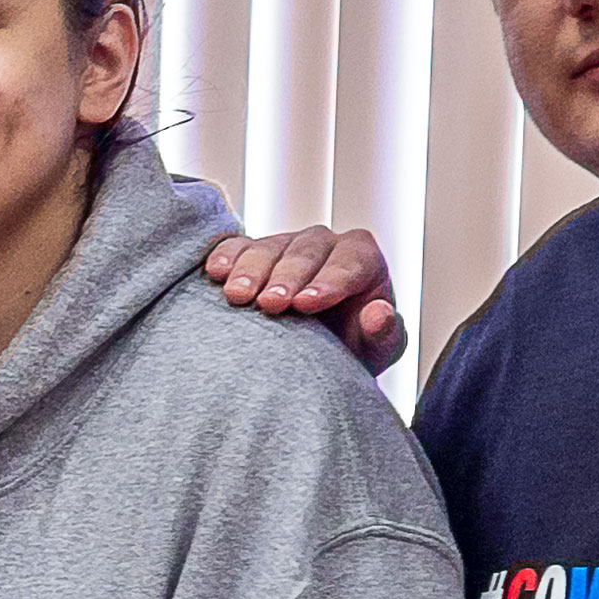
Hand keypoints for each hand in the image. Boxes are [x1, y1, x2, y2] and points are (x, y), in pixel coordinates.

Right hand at [201, 221, 404, 370]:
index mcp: (362, 260)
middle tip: (270, 304)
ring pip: (270, 247)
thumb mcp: (374, 350)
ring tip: (237, 296)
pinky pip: (237, 246)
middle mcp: (325, 244)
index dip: (329, 281)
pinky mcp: (252, 252)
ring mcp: (286, 244)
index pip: (351, 262)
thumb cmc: (350, 349)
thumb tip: (378, 313)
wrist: (314, 354)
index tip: (306, 304)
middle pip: (306, 252)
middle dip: (287, 278)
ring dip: (251, 270)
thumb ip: (383, 334)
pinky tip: (215, 273)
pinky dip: (225, 257)